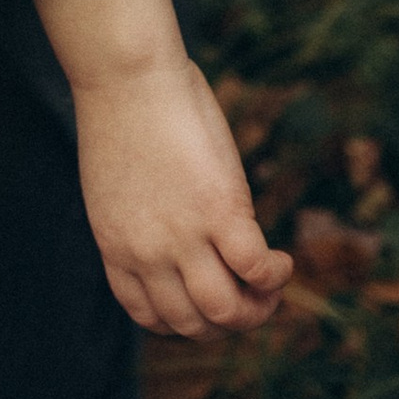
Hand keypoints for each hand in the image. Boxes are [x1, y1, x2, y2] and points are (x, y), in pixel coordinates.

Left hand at [27, 0, 290, 336]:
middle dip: (228, 322)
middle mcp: (146, 253)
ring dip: (257, 309)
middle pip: (193, 324)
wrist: (126, 74)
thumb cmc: (123, 110)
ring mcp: (182, 236)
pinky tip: (281, 261)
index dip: (187, 320)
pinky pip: (255, 269)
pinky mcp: (219, 211)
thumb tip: (180, 223)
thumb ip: (146, 215)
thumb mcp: (120, 182)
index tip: (208, 298)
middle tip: (251, 296)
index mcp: (117, 246)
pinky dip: (275, 275)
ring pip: (225, 311)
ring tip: (271, 285)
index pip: (150, 316)